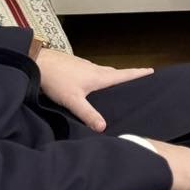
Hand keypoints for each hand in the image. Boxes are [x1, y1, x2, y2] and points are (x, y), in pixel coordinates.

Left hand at [35, 47, 152, 132]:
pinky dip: (98, 76)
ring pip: (102, 71)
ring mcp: (84, 65)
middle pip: (115, 72)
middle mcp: (94, 68)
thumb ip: (88, 114)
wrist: (38, 62)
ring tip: (115, 83)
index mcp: (99, 77)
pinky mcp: (74, 65)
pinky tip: (91, 83)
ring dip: (111, 76)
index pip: (123, 75)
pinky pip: (92, 71)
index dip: (137, 73)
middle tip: (136, 78)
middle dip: (126, 76)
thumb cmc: (57, 80)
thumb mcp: (73, 101)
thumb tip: (104, 127)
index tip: (151, 70)